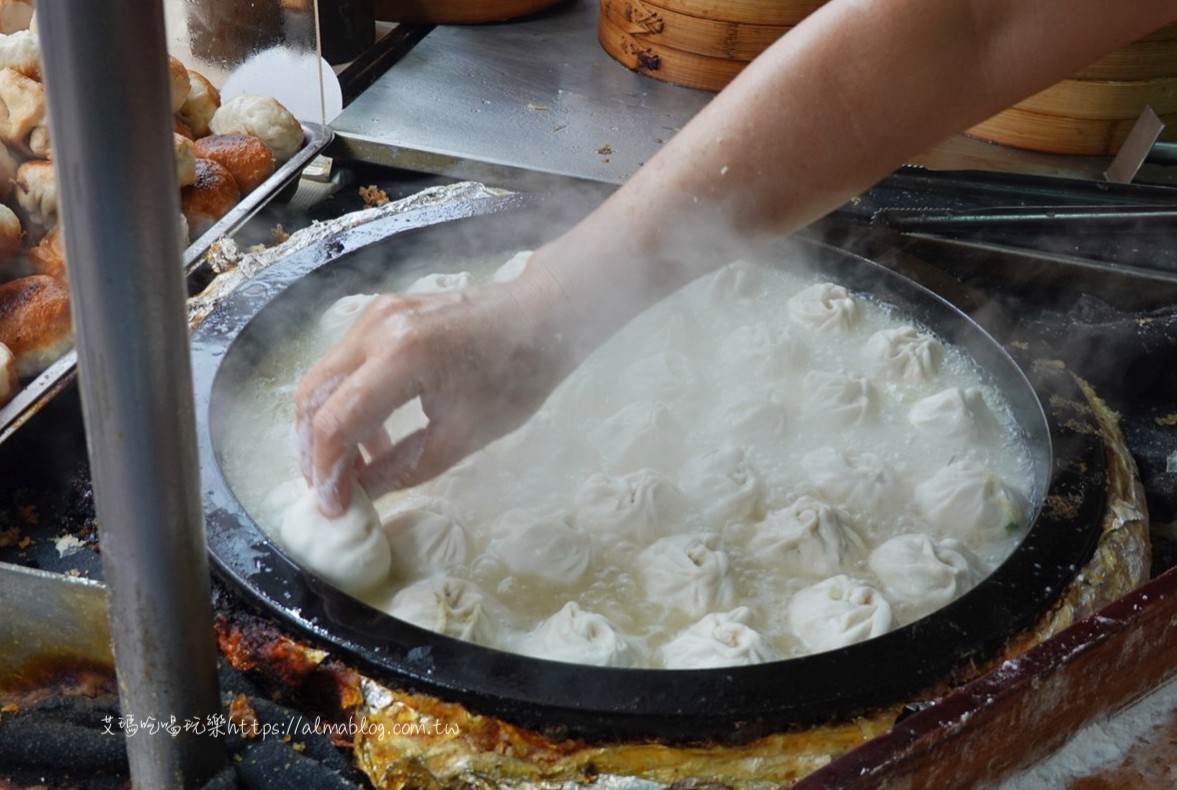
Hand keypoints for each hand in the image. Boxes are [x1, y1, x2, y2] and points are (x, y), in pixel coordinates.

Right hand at [294, 271, 571, 515]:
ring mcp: (376, 314)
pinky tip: (374, 434)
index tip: (335, 508)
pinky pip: (345, 363)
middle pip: (312, 396)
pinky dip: (346, 401)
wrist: (542, 315)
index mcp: (401, 357)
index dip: (327, 472)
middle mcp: (377, 329)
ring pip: (323, 378)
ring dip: (328, 426)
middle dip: (313, 450)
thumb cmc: (516, 375)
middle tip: (332, 490)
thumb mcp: (465, 435)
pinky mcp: (382, 313)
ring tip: (357, 468)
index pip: (335, 422)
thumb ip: (405, 467)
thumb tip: (361, 493)